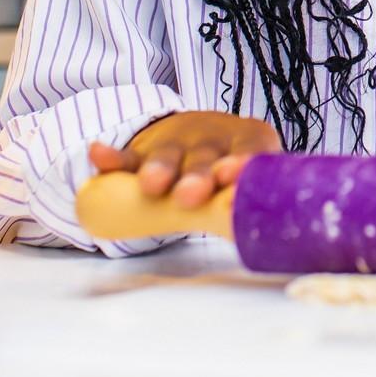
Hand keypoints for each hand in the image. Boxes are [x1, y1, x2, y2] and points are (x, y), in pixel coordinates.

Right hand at [87, 110, 280, 206]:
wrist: (200, 135)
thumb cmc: (234, 170)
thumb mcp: (252, 180)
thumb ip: (258, 204)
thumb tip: (276, 241)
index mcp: (246, 143)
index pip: (249, 151)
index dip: (242, 163)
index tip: (232, 176)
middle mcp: (212, 141)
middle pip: (204, 158)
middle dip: (198, 176)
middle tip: (192, 195)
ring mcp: (176, 145)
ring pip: (167, 157)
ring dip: (160, 169)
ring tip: (152, 185)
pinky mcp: (143, 153)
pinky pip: (128, 156)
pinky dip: (112, 158)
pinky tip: (99, 154)